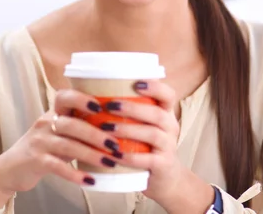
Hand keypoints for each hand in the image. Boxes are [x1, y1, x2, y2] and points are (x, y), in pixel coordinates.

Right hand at [0, 89, 122, 207]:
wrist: (12, 167)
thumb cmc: (44, 146)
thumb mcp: (58, 131)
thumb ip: (79, 125)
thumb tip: (116, 125)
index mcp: (53, 112)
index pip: (65, 96)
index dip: (82, 99)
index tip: (101, 106)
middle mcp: (45, 123)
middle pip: (72, 124)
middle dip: (96, 134)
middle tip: (116, 144)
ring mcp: (39, 142)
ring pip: (68, 145)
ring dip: (91, 154)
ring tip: (110, 162)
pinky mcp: (36, 160)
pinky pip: (58, 166)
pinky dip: (75, 173)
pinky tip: (90, 180)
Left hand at [105, 79, 212, 211]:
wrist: (164, 179)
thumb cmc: (145, 145)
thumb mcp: (142, 125)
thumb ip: (128, 111)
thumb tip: (91, 91)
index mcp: (165, 113)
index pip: (167, 94)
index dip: (155, 87)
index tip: (135, 83)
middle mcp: (170, 127)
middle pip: (156, 113)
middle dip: (131, 108)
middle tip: (109, 106)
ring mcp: (169, 147)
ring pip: (152, 134)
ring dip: (127, 130)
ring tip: (106, 128)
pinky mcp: (163, 165)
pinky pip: (149, 160)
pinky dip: (130, 157)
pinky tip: (114, 154)